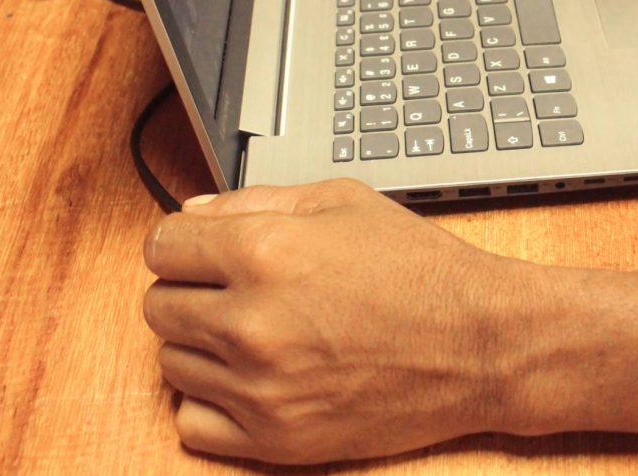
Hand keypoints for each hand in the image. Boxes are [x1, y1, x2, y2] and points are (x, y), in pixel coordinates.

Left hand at [142, 180, 518, 463]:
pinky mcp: (275, 438)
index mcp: (266, 251)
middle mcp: (252, 322)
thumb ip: (258, 201)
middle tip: (237, 289)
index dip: (182, 243)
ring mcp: (260, 387)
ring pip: (171, 363)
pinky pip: (192, 421)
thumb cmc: (419, 271)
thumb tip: (193, 214)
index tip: (200, 251)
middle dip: (191, 290)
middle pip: (159, 305)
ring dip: (203, 345)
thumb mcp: (345, 202)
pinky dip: (211, 399)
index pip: (161, 246)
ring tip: (259, 330)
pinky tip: (251, 377)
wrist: (478, 343)